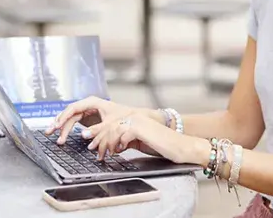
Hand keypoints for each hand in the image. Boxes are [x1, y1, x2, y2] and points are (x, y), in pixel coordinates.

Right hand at [44, 96, 135, 144]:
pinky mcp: (87, 118)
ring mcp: (87, 111)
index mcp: (92, 102)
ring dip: (61, 127)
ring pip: (70, 118)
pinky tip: (60, 134)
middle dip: (59, 123)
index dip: (63, 116)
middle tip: (50, 132)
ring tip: (53, 136)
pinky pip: (73, 122)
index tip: (56, 125)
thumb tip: (83, 135)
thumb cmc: (123, 118)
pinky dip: (67, 129)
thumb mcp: (110, 125)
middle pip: (69, 113)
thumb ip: (96, 130)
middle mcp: (88, 105)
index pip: (73, 108)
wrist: (132, 119)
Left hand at [85, 113, 207, 165]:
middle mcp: (134, 117)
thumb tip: (111, 146)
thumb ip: (126, 140)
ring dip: (106, 143)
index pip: (111, 124)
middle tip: (92, 150)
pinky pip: (124, 134)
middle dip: (98, 138)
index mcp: (133, 118)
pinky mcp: (142, 128)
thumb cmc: (162, 146)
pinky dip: (119, 144)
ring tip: (103, 154)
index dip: (99, 134)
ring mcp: (138, 121)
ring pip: (114, 129)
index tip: (91, 144)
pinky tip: (119, 151)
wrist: (180, 147)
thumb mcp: (139, 142)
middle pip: (109, 125)